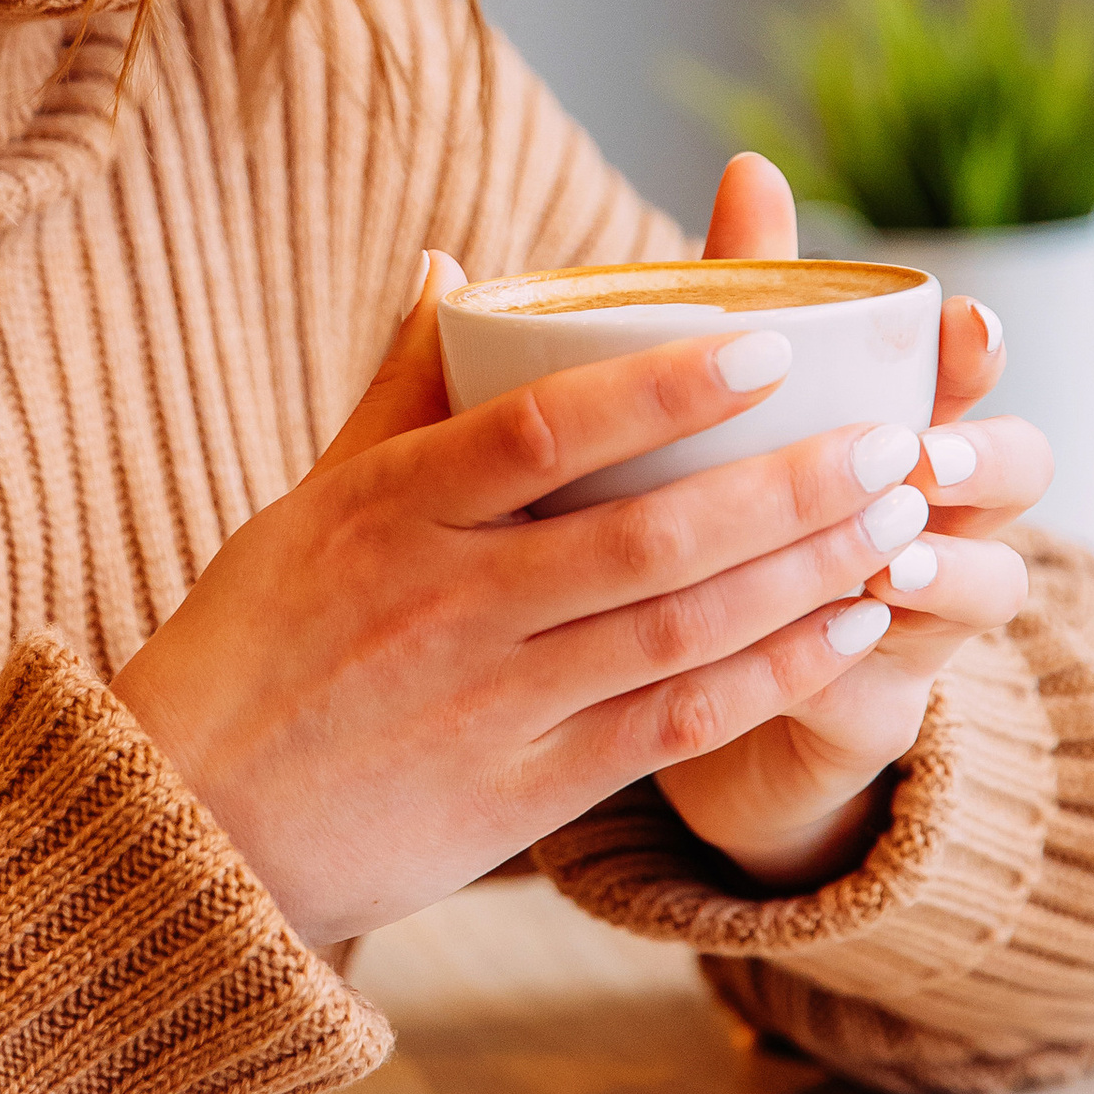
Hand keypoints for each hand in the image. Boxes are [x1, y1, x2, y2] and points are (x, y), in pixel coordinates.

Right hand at [112, 241, 976, 947]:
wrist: (190, 829)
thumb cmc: (250, 645)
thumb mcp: (307, 502)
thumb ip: (396, 387)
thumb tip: (458, 264)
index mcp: (390, 508)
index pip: (545, 428)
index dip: (665, 385)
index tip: (770, 341)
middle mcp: (446, 601)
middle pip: (648, 535)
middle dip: (787, 488)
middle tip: (895, 442)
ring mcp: (489, 702)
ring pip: (679, 631)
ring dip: (804, 576)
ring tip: (902, 521)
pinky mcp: (521, 794)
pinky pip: (670, 727)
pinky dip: (767, 675)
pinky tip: (846, 628)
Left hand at [652, 155, 1053, 891]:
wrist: (672, 670)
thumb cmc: (718, 504)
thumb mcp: (728, 399)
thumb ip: (749, 291)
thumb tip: (752, 164)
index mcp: (904, 423)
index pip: (971, 373)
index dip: (978, 353)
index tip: (963, 325)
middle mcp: (937, 513)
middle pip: (1022, 475)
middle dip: (992, 458)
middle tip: (930, 455)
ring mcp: (920, 613)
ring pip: (996, 583)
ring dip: (954, 566)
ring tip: (891, 557)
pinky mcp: (872, 703)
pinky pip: (899, 684)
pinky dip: (872, 656)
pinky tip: (830, 635)